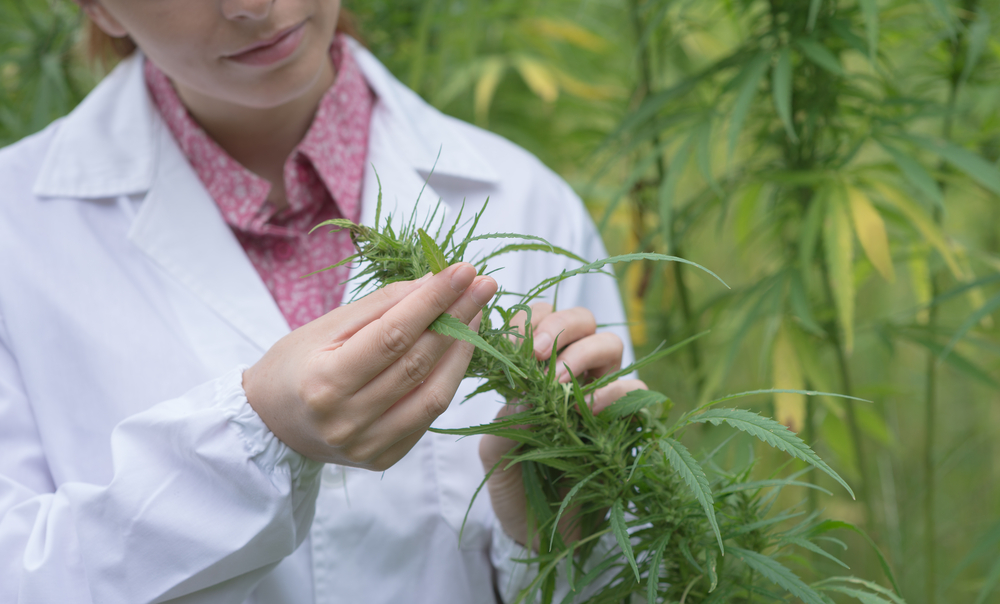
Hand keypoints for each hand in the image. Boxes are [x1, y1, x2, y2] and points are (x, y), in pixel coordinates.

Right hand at [243, 263, 496, 469]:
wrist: (272, 424)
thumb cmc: (295, 365)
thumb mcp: (326, 326)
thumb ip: (382, 305)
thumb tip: (434, 282)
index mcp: (324, 382)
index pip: (392, 335)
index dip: (433, 301)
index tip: (463, 271)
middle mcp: (347, 420)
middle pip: (418, 364)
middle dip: (457, 319)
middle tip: (483, 285)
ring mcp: (367, 446)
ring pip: (434, 396)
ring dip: (463, 350)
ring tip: (478, 313)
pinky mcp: (384, 459)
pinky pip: (428, 416)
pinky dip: (448, 379)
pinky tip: (458, 349)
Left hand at [479, 303, 645, 546]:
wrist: (538, 532)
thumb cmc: (512, 485)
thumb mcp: (494, 452)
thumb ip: (507, 420)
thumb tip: (528, 395)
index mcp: (535, 369)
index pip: (539, 318)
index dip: (525, 321)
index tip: (511, 344)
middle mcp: (572, 372)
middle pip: (580, 318)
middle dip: (557, 325)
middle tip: (535, 355)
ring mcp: (601, 393)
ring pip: (609, 342)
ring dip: (582, 353)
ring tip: (556, 384)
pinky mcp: (625, 421)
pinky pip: (634, 390)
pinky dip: (613, 391)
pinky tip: (585, 409)